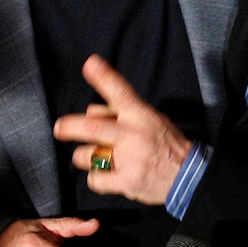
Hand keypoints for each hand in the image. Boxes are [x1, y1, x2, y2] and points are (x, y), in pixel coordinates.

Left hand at [53, 54, 191, 204]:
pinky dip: (97, 178)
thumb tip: (90, 111)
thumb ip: (119, 113)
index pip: (121, 92)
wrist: (188, 176)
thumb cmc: (165, 143)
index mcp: (140, 115)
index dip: (104, 77)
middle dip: (71, 127)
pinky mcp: (126, 182)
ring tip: (99, 158)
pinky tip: (108, 176)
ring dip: (86, 157)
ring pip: (88, 156)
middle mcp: (133, 135)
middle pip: (93, 128)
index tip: (90, 63)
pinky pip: (95, 180)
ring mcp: (129, 160)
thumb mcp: (149, 119)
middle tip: (60, 128)